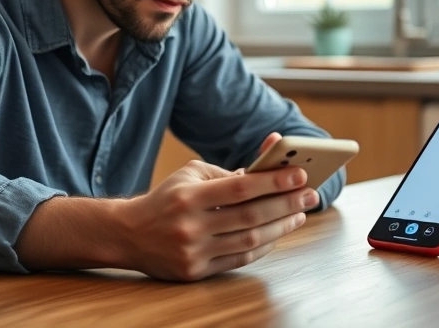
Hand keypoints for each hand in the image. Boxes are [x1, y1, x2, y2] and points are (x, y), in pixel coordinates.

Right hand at [117, 157, 318, 281]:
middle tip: (311, 194)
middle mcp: (191, 226)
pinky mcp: (195, 272)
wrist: (127, 234)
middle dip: (286, 204)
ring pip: (249, 240)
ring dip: (281, 226)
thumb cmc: (166, 198)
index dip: (273, 182)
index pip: (239, 188)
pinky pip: (239, 258)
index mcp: (189, 196)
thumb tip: (269, 166)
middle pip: (250, 216)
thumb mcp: (190, 174)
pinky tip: (278, 233)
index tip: (300, 175)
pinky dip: (263, 246)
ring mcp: (193, 252)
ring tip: (299, 213)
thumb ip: (228, 172)